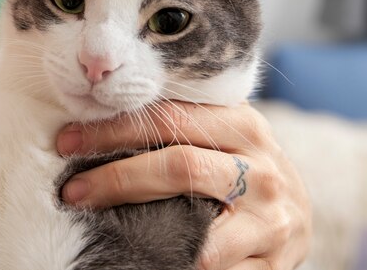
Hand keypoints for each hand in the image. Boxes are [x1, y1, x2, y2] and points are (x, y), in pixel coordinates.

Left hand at [57, 101, 311, 269]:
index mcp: (244, 126)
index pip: (171, 119)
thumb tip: (104, 113)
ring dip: (140, 232)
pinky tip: (145, 259)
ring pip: (198, 234)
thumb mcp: (226, 134)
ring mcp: (271, 222)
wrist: (297, 215)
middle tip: (72, 189)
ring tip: (99, 228)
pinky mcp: (272, 264)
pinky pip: (213, 269)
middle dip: (116, 178)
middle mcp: (263, 170)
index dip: (115, 129)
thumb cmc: (245, 167)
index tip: (69, 140)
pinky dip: (176, 265)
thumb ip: (185, 121)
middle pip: (179, 167)